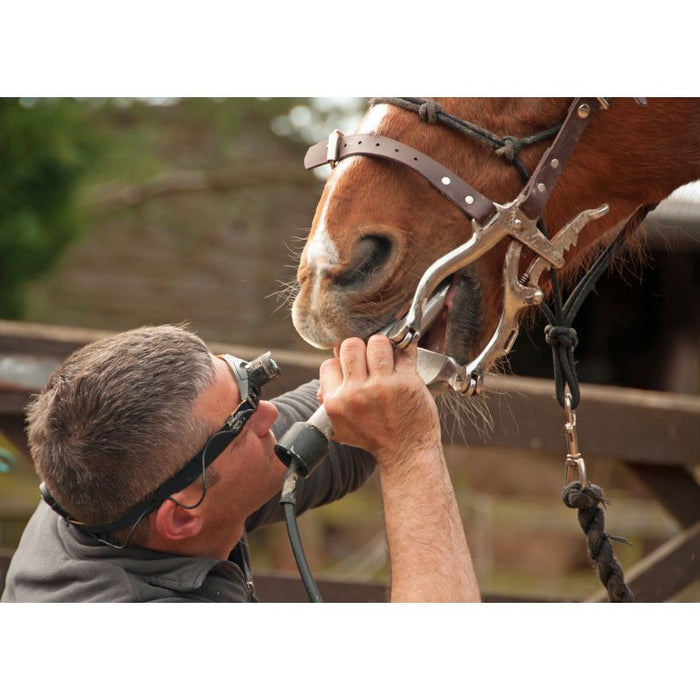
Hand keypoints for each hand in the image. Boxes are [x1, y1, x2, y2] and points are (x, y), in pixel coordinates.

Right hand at [318, 335, 440, 462]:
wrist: (406, 452)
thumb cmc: (375, 438)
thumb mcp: (341, 428)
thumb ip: (329, 402)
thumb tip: (327, 377)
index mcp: (336, 402)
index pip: (330, 363)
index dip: (342, 363)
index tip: (353, 368)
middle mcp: (356, 393)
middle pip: (351, 346)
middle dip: (360, 348)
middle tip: (369, 358)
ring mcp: (382, 386)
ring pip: (377, 342)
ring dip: (383, 346)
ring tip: (387, 357)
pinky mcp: (406, 381)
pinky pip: (404, 351)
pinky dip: (405, 349)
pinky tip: (403, 355)